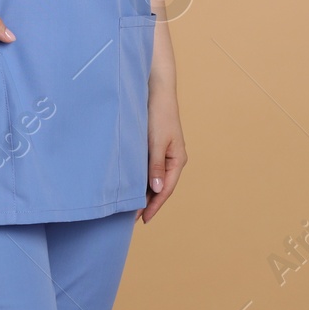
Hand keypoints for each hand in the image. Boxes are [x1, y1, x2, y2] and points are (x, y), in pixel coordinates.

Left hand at [136, 79, 185, 223]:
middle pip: (161, 186)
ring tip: (131, 206)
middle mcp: (173, 159)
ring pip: (154, 178)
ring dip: (144, 191)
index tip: (143, 219)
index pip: (166, 189)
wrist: (157, 90)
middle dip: (148, 202)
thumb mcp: (157, 142)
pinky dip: (141, 178)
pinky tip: (131, 184)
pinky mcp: (155, 146)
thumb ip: (156, 166)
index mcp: (177, 160)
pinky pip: (149, 168)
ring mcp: (164, 153)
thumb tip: (158, 190)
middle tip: (132, 217)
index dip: (155, 205)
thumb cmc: (159, 114)